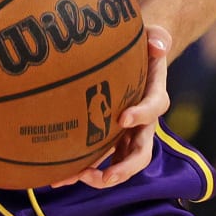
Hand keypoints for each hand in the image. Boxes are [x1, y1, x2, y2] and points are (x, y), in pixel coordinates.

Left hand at [57, 24, 170, 188]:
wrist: (135, 60)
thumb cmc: (143, 47)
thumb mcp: (154, 37)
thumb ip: (158, 38)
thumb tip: (157, 45)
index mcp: (154, 97)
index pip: (154, 107)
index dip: (141, 114)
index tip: (122, 117)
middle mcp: (143, 123)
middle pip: (140, 152)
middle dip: (124, 167)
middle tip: (105, 176)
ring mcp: (126, 135)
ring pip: (118, 163)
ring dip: (99, 176)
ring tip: (75, 179)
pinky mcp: (108, 139)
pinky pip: (98, 159)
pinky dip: (80, 170)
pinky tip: (57, 178)